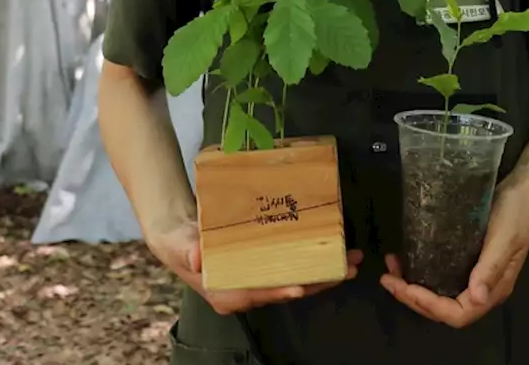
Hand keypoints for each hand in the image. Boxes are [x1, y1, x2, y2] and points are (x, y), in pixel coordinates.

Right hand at [149, 219, 362, 314]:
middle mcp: (245, 293)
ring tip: (351, 262)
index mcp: (226, 294)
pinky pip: (291, 270)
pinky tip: (332, 253)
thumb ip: (189, 250)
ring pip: (294, 281)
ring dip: (323, 273)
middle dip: (318, 282)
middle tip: (347, 269)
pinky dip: (312, 263)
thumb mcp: (179, 244)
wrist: (177, 234)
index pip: (259, 294)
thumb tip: (197, 256)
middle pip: (286, 290)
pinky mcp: (263, 270)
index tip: (302, 287)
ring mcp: (256, 283)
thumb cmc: (177, 241)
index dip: (280, 290)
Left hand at [380, 182, 528, 326]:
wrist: (524, 190)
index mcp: (492, 290)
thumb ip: (490, 268)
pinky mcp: (467, 260)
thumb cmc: (515, 214)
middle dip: (413, 299)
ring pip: (439, 294)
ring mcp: (474, 275)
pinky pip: (440, 275)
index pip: (458, 314)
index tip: (406, 288)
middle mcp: (483, 288)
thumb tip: (477, 299)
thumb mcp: (504, 239)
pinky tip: (407, 257)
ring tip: (391, 270)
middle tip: (388, 280)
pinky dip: (420, 272)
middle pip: (444, 309)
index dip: (430, 306)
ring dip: (413, 288)